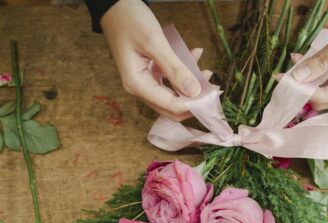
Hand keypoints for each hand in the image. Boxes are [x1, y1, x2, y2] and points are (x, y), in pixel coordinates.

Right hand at [99, 0, 207, 119]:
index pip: (170, 106)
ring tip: (205, 70)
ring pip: (172, 94)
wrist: (115, 6)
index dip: (192, 104)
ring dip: (189, 86)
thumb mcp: (155, 43)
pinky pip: (169, 80)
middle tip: (212, 87)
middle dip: (192, 100)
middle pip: (171, 107)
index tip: (211, 93)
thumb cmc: (130, 21)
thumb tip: (194, 92)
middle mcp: (139, 88)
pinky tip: (194, 55)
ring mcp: (143, 81)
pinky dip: (182, 72)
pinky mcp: (148, 72)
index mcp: (137, 84)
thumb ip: (175, 68)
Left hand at [292, 0, 327, 109]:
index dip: (299, 91)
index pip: (322, 98)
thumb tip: (296, 77)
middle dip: (303, 88)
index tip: (279, 78)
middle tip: (282, 72)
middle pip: (325, 100)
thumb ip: (321, 60)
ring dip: (310, 81)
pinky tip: (307, 63)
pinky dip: (320, 75)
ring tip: (293, 64)